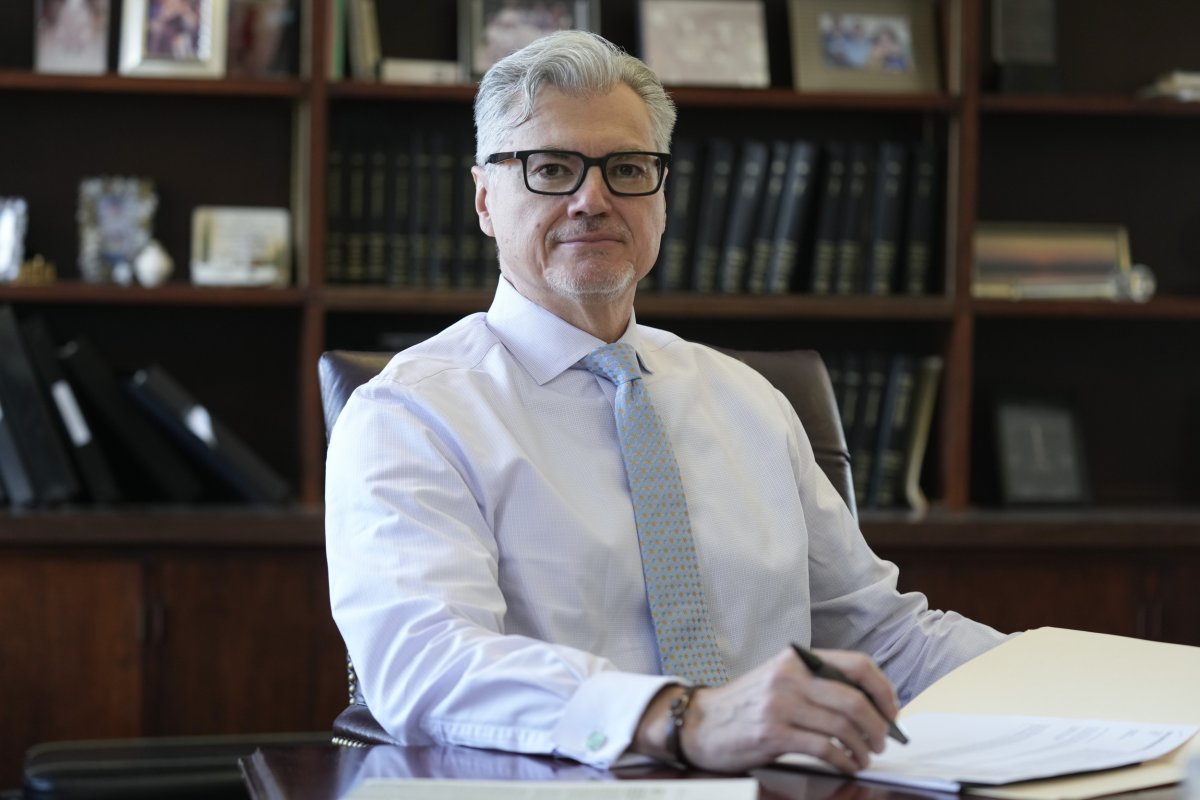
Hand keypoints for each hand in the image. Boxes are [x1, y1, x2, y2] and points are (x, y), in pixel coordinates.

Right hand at [636, 647, 898, 772]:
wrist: (700, 722)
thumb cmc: (745, 705)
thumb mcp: (779, 680)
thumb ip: (816, 683)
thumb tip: (868, 703)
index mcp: (796, 659)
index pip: (856, 664)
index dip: (882, 689)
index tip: (892, 711)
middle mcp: (789, 677)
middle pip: (853, 699)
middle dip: (878, 725)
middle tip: (882, 741)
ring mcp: (780, 705)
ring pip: (842, 726)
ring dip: (863, 747)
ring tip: (864, 757)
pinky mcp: (772, 734)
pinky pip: (824, 748)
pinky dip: (844, 760)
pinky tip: (846, 765)